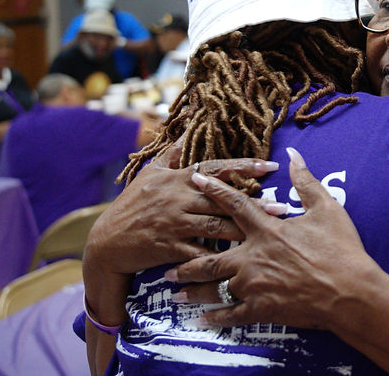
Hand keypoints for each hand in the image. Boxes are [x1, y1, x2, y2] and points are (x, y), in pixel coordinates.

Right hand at [83, 146, 280, 275]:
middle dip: (254, 203)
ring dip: (245, 229)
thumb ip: (171, 154)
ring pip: (217, 226)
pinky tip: (242, 260)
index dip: (242, 166)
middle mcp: (179, 199)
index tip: (268, 166)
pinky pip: (200, 253)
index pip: (215, 169)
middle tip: (282, 206)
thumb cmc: (131, 205)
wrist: (106, 242)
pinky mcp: (170, 248)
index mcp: (178, 180)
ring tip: (270, 231)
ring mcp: (175, 224)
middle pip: (223, 200)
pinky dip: (219, 257)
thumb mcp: (150, 174)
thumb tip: (185, 129)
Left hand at [169, 147, 379, 330]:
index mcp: (267, 229)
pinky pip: (232, 313)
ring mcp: (254, 285)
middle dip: (185, 261)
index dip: (213, 190)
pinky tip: (203, 319)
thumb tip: (294, 156)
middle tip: (168, 266)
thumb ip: (306, 182)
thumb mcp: (327, 209)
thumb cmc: (340, 250)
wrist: (349, 292)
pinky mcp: (261, 309)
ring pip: (214, 287)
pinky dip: (216, 317)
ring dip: (193, 290)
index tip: (194, 180)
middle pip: (210, 257)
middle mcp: (252, 257)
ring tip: (175, 294)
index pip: (233, 204)